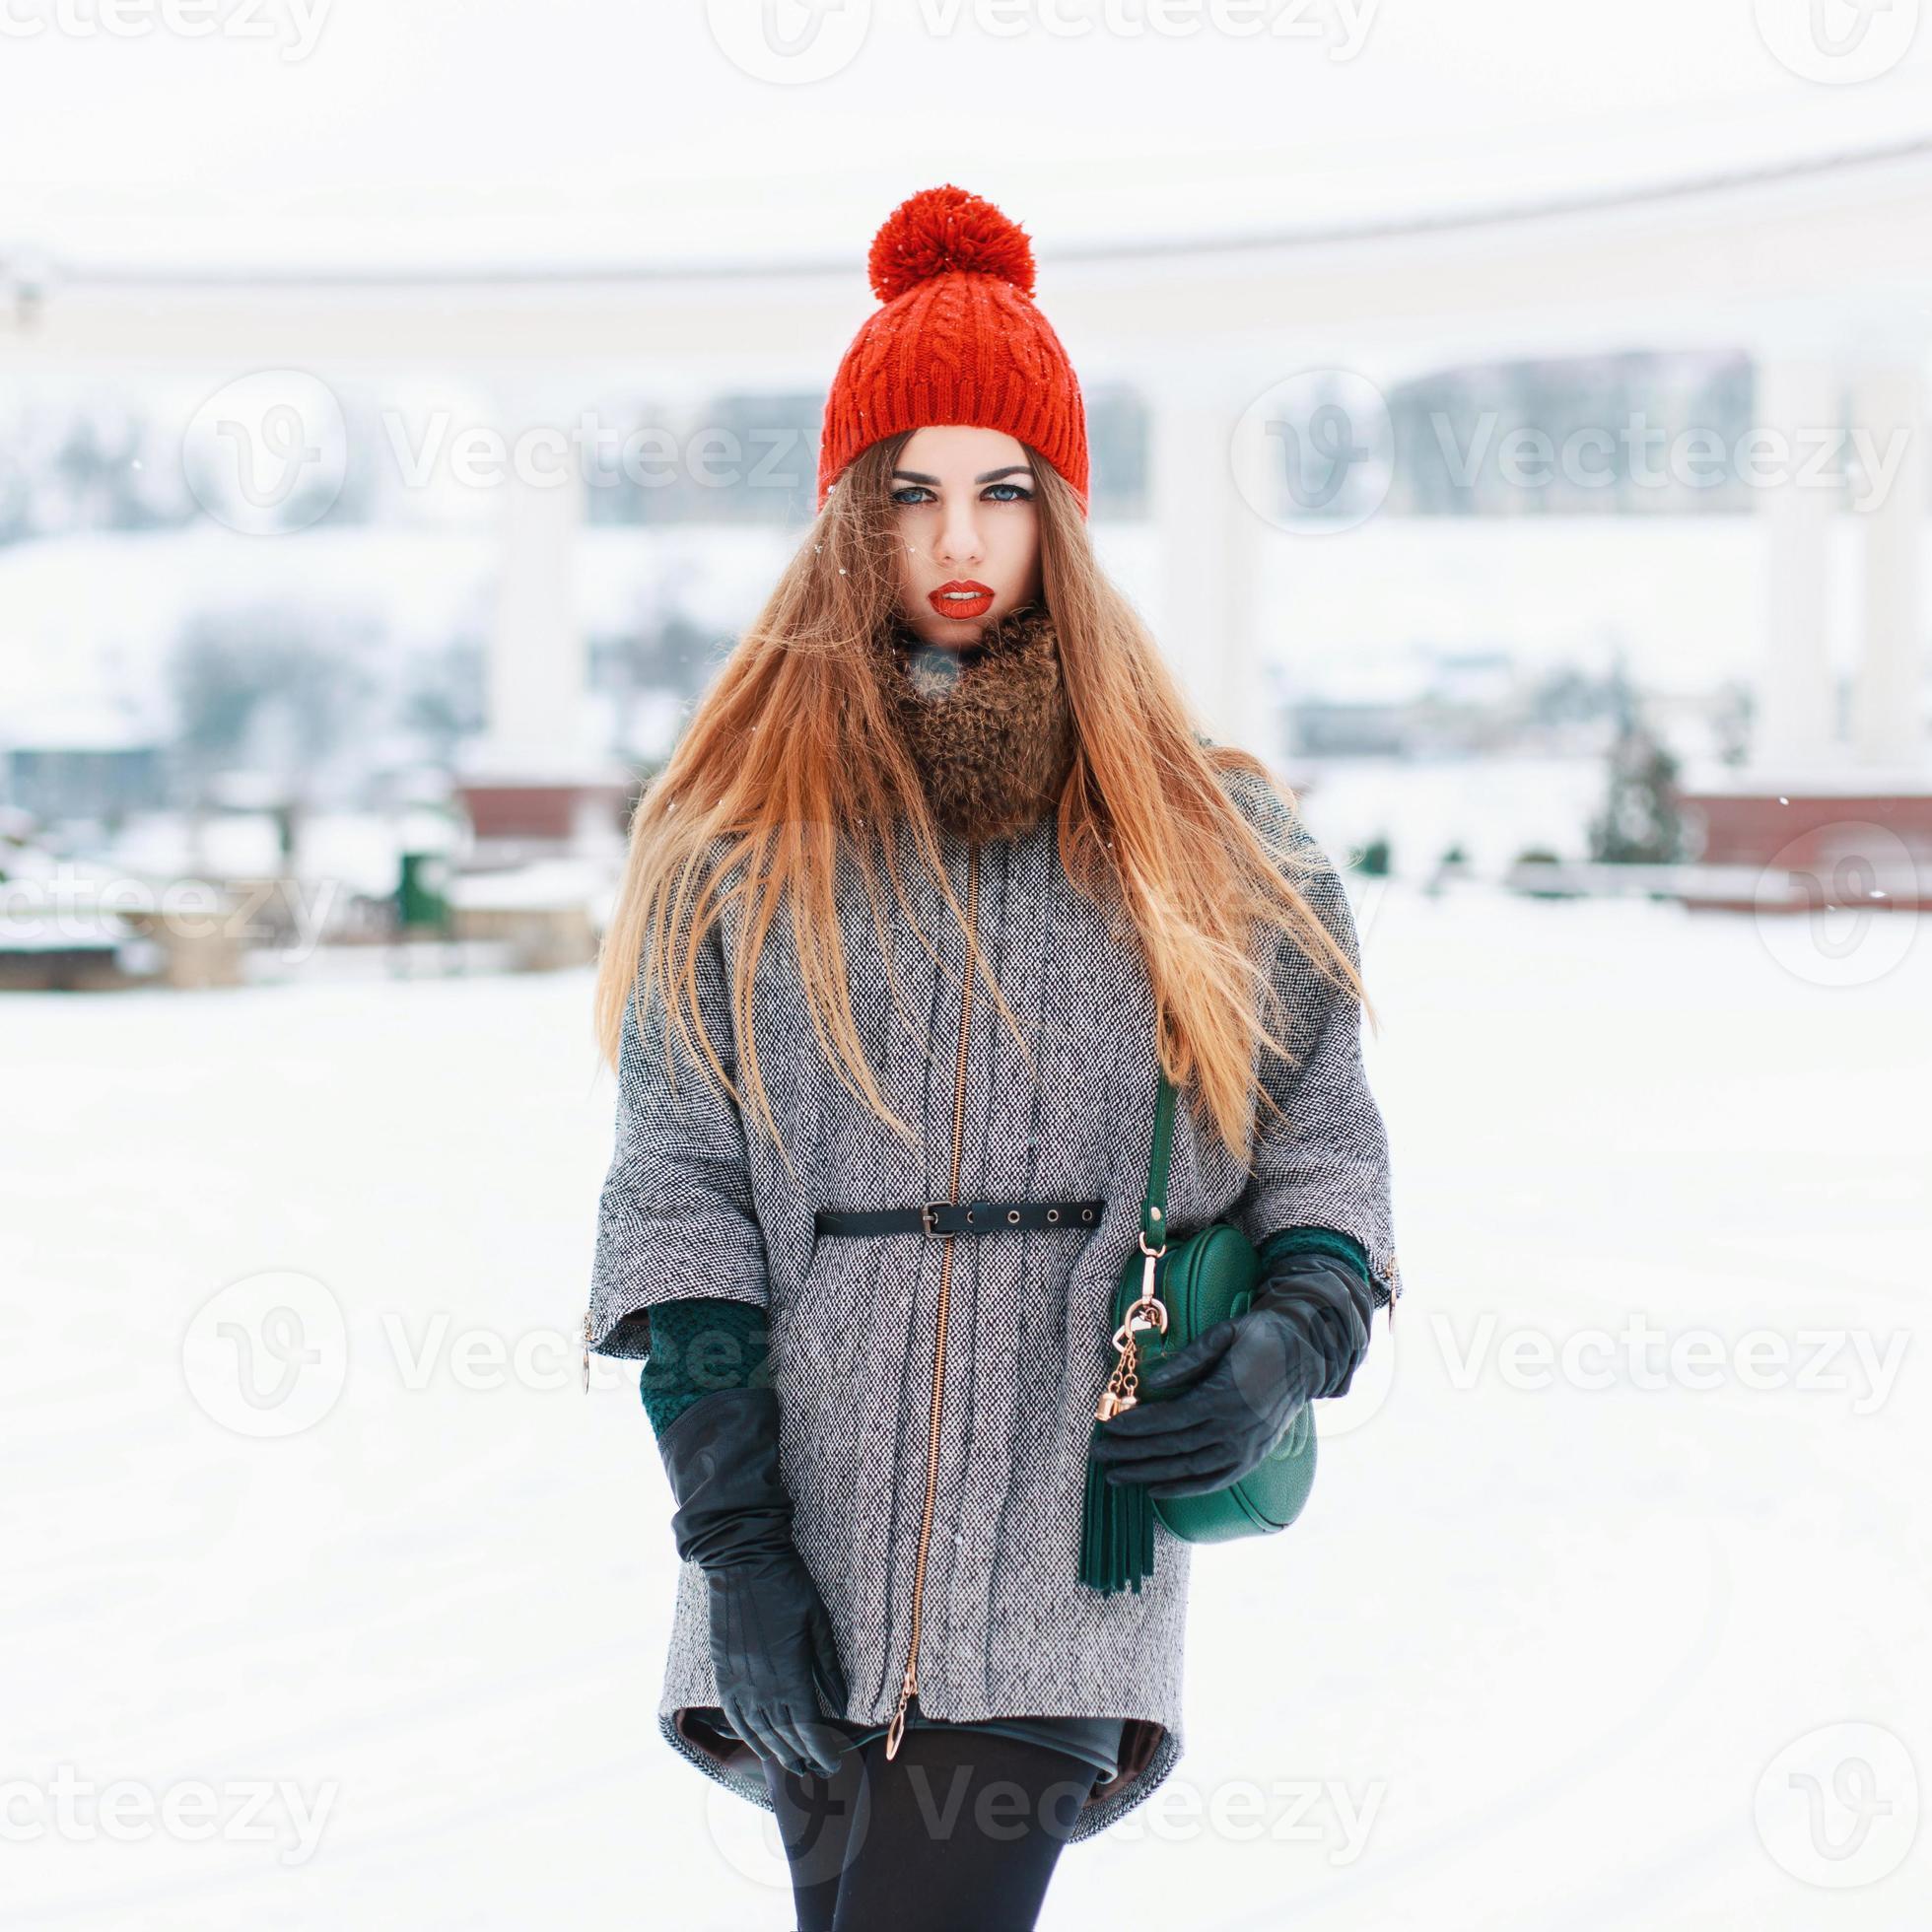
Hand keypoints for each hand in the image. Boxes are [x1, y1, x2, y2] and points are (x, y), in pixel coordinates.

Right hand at [706, 1548, 850, 1779]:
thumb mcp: (817, 1621)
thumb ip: (828, 1665)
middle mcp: (760, 1684)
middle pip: (783, 1734)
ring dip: (775, 1751)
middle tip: (816, 1772)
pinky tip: (757, 1744)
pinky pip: (734, 1714)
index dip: (821, 1748)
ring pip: (757, 1730)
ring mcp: (738, 1680)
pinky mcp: (722, 1671)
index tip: (834, 1763)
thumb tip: (842, 1702)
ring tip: (791, 1766)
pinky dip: (746, 1734)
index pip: (807, 1726)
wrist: (742, 1560)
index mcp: (788, 1672)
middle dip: (801, 1755)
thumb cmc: (787, 1584)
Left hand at [1090, 1249, 1370, 1497]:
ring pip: (1188, 1469)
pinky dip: (1184, 1488)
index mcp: (1223, 1397)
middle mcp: (1232, 1429)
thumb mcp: (1226, 1332)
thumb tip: (1154, 1381)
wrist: (1309, 1354)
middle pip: (1172, 1448)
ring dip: (1149, 1475)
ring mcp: (1245, 1448)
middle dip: (1131, 1454)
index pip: (1168, 1419)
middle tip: (1099, 1456)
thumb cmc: (1262, 1336)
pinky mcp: (1252, 1458)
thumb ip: (1191, 1357)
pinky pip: (1214, 1480)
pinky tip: (1157, 1490)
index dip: (1136, 1427)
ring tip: (1116, 1477)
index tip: (1107, 1428)